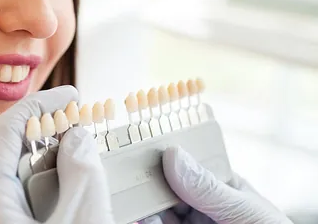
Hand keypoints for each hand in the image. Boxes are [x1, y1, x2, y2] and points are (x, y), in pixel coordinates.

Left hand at [0, 86, 115, 223]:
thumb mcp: (80, 222)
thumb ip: (82, 177)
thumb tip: (78, 139)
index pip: (2, 131)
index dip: (38, 105)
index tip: (70, 97)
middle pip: (2, 153)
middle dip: (40, 135)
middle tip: (75, 130)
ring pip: (12, 180)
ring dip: (46, 167)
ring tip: (81, 164)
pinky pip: (18, 201)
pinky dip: (45, 191)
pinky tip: (72, 195)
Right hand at [143, 147, 291, 223]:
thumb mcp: (242, 210)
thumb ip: (208, 187)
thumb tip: (174, 155)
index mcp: (219, 186)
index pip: (187, 164)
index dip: (164, 157)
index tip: (143, 152)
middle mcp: (200, 205)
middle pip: (165, 187)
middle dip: (146, 182)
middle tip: (127, 178)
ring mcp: (189, 223)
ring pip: (156, 211)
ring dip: (141, 205)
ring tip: (129, 200)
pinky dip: (144, 222)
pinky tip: (139, 218)